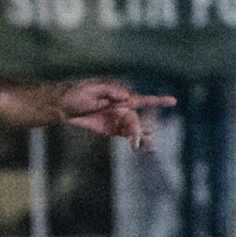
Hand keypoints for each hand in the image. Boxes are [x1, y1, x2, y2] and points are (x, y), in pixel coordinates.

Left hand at [56, 80, 176, 151]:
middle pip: (136, 120)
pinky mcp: (110, 129)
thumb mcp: (92, 89)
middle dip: (137, 130)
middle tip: (136, 140)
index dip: (158, 101)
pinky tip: (138, 147)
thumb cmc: (77, 94)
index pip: (143, 99)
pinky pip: (126, 135)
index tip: (173, 101)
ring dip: (139, 138)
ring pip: (134, 130)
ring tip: (145, 147)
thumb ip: (110, 91)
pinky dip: (133, 141)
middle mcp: (122, 108)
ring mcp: (117, 120)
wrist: (62, 106)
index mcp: (120, 97)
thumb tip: (126, 96)